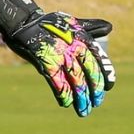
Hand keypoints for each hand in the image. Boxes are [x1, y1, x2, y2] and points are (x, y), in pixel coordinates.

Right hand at [0, 0, 115, 117]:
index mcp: (81, 37)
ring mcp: (59, 54)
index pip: (98, 59)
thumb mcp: (71, 22)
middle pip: (89, 72)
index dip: (105, 75)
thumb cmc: (48, 24)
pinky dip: (63, 95)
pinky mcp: (46, 62)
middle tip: (97, 102)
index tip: (108, 87)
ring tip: (84, 111)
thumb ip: (90, 27)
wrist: (23, 22)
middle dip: (95, 90)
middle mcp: (73, 46)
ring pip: (76, 80)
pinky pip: (58, 82)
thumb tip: (109, 26)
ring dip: (81, 98)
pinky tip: (66, 104)